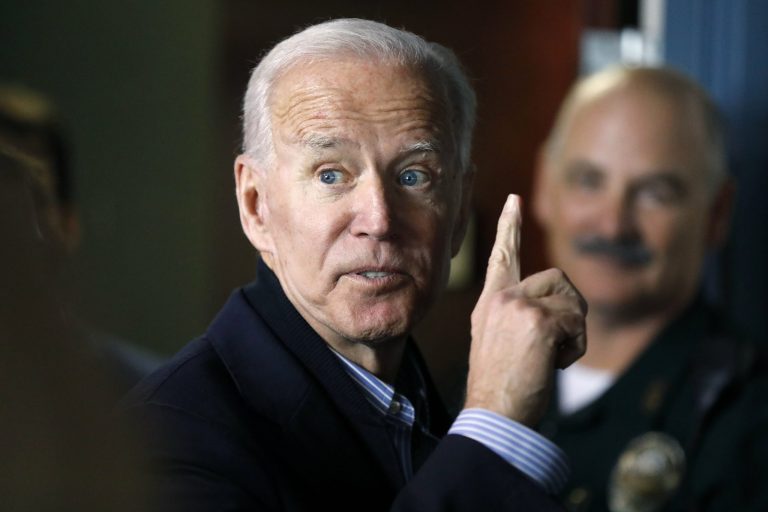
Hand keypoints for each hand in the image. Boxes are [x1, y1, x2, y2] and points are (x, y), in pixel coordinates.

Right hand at [464, 194, 586, 425]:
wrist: (495, 413)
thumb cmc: (502, 386)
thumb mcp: (500, 341)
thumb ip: (519, 315)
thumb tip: (556, 307)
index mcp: (491, 302)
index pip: (502, 257)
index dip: (509, 227)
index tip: (513, 199)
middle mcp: (501, 298)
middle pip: (558, 280)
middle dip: (569, 311)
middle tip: (553, 346)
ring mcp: (517, 306)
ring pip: (572, 301)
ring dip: (573, 332)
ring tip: (548, 357)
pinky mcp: (537, 320)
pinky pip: (577, 324)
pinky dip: (574, 348)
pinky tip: (552, 363)